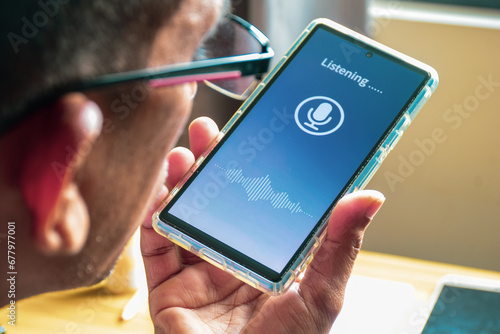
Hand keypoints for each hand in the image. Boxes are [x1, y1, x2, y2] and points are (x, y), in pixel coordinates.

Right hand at [141, 117, 384, 333]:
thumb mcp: (321, 294)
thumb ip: (340, 245)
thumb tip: (369, 197)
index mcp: (265, 256)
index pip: (255, 203)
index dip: (251, 170)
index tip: (251, 138)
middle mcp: (231, 258)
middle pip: (216, 203)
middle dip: (210, 166)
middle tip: (209, 132)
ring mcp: (198, 273)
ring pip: (183, 218)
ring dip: (180, 184)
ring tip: (183, 155)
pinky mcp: (168, 290)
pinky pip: (155, 249)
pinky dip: (153, 220)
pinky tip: (159, 194)